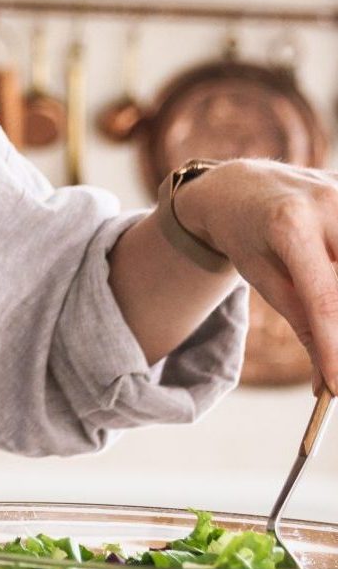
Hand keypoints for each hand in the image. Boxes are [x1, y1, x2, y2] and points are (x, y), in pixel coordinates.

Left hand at [174, 159, 337, 393]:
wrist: (240, 184)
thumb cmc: (247, 238)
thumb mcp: (264, 279)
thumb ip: (303, 327)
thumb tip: (325, 384)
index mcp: (290, 226)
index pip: (325, 299)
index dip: (336, 347)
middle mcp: (327, 203)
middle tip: (332, 360)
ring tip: (320, 296)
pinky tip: (327, 271)